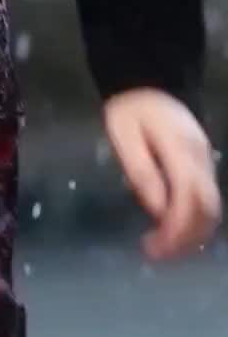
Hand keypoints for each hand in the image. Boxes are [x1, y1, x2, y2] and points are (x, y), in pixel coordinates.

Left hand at [103, 88, 220, 260]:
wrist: (149, 82)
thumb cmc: (131, 109)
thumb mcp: (124, 134)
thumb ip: (141, 170)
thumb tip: (156, 210)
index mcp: (180, 150)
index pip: (189, 198)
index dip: (176, 229)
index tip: (154, 247)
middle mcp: (200, 159)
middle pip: (207, 209)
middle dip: (185, 238)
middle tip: (156, 254)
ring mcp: (205, 162)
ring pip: (212, 208)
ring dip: (193, 234)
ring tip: (164, 249)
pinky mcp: (202, 165)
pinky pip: (208, 200)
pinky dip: (196, 221)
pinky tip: (175, 230)